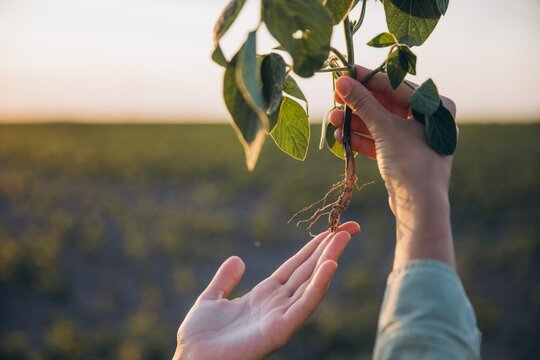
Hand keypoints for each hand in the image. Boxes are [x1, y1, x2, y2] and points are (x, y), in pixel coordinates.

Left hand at [173, 222, 359, 359]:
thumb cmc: (199, 338)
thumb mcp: (212, 299)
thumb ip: (226, 280)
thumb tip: (237, 259)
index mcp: (265, 295)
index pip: (296, 266)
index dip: (313, 247)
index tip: (331, 229)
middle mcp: (278, 304)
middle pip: (309, 270)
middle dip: (330, 248)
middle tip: (351, 227)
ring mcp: (281, 316)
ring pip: (311, 283)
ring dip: (329, 259)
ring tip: (344, 238)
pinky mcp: (280, 330)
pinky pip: (304, 305)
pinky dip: (319, 285)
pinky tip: (330, 266)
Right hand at [330, 66, 455, 267]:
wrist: (419, 205)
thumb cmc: (410, 161)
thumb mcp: (384, 128)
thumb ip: (363, 104)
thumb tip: (342, 82)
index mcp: (434, 107)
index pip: (396, 86)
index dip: (368, 80)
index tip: (346, 73)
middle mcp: (427, 121)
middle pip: (386, 105)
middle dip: (358, 104)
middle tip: (335, 97)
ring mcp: (415, 139)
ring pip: (380, 124)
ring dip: (355, 122)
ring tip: (332, 119)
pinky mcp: (403, 156)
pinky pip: (380, 141)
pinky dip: (362, 139)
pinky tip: (341, 136)